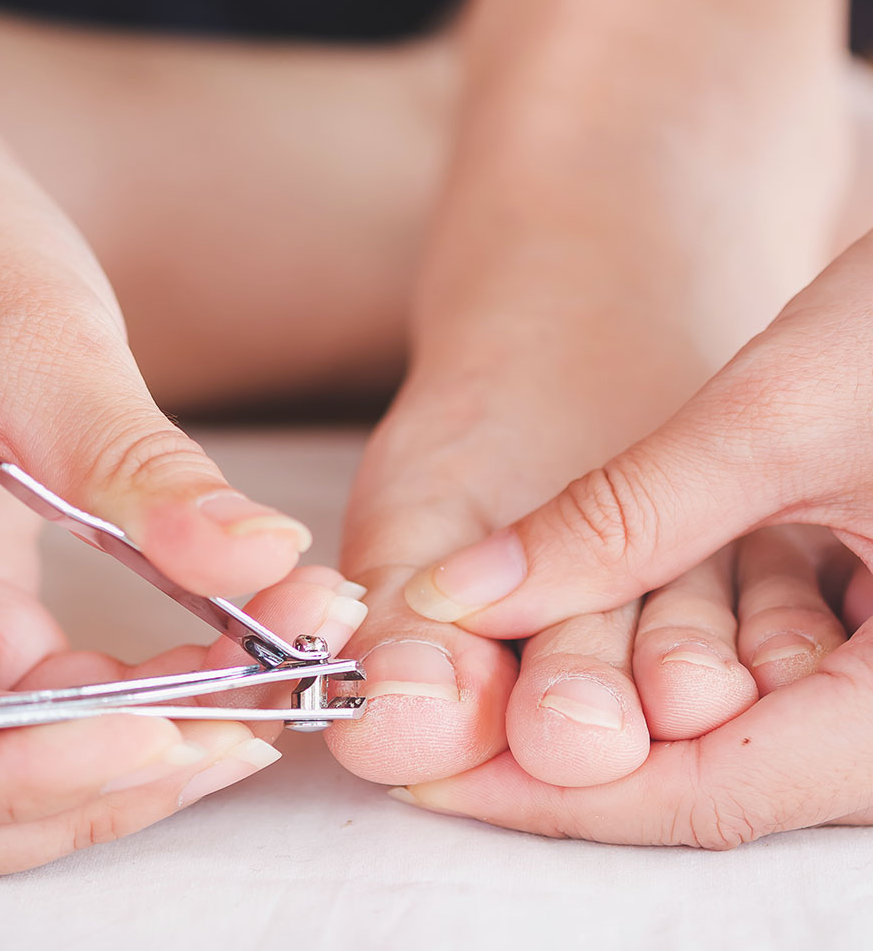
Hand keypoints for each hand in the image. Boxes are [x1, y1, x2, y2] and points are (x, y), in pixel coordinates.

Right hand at [0, 133, 337, 893]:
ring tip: (255, 707)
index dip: (27, 772)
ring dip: (122, 766)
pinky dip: (121, 713)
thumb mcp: (36, 344)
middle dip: (104, 782)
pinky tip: (220, 671)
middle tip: (252, 727)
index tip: (176, 736)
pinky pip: (30, 711)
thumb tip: (263, 559)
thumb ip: (138, 467)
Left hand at [398, 230, 872, 842]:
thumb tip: (461, 596)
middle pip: (723, 783)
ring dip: (619, 734)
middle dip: (579, 774)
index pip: (715, 792)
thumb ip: (623, 519)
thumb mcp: (774, 421)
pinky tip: (591, 663)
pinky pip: (768, 696)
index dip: (559, 796)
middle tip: (459, 757)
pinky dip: (672, 686)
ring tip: (504, 715)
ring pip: (741, 747)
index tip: (442, 782)